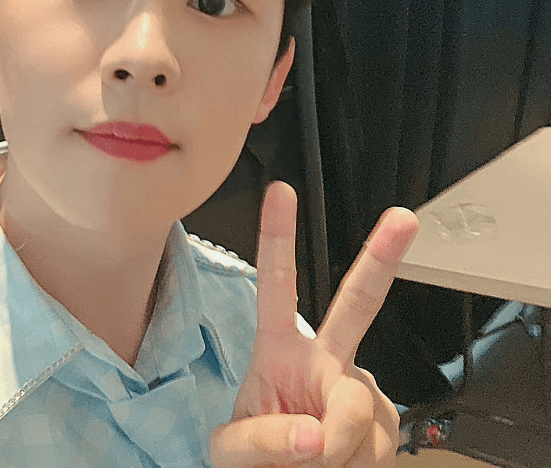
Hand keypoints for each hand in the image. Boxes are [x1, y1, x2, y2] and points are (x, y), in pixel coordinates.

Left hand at [210, 181, 418, 467]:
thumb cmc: (255, 457)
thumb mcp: (233, 450)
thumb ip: (262, 440)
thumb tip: (314, 435)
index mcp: (279, 350)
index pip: (275, 287)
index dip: (276, 238)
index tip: (280, 193)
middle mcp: (325, 360)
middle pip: (356, 304)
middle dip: (380, 258)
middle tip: (402, 219)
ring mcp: (358, 390)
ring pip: (358, 410)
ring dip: (334, 448)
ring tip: (313, 459)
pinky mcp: (386, 425)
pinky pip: (376, 443)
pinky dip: (355, 464)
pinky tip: (342, 461)